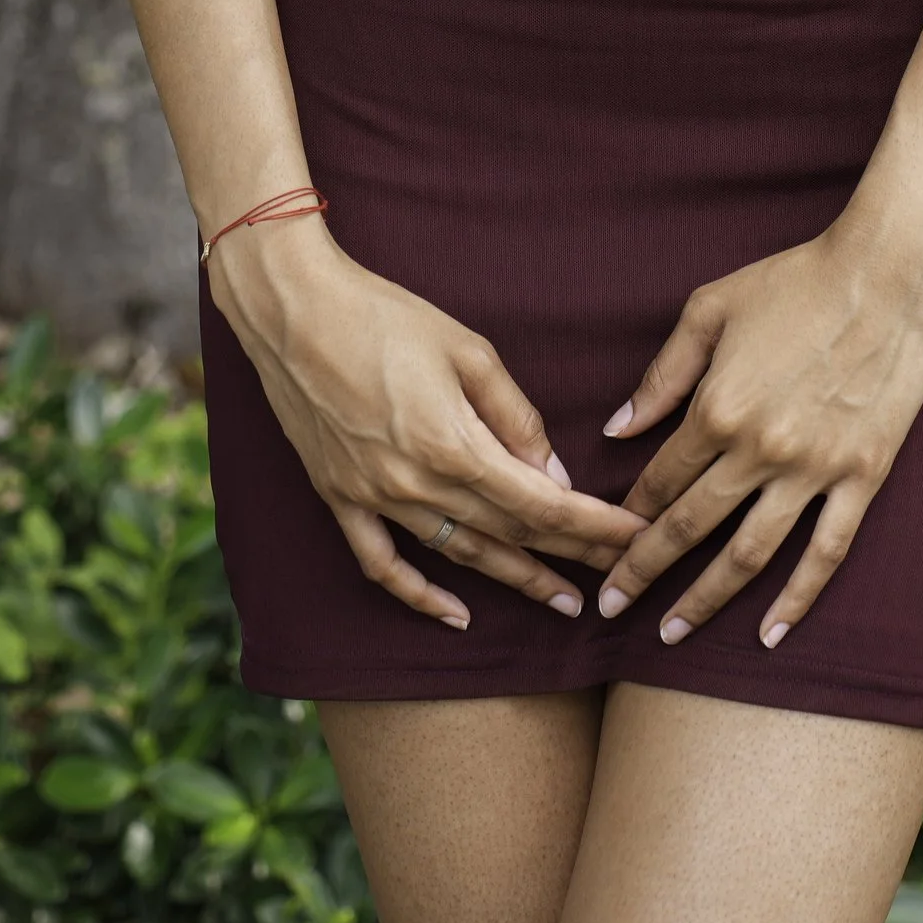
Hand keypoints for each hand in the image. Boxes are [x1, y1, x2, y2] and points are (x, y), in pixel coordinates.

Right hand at [213, 224, 640, 633]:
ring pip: (458, 553)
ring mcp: (372, 497)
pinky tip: (455, 612)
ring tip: (559, 600)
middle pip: (509, 532)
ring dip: (512, 578)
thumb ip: (516, 416)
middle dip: (568, 555)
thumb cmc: (384, 315)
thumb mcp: (467, 349)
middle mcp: (414, 484)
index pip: (541, 503)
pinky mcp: (339, 497)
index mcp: (453, 444)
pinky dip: (419, 595)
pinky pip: (381, 563)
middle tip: (616, 575)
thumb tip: (555, 475)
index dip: (591, 526)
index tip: (631, 538)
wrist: (291, 309)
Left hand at [593, 221, 922, 649]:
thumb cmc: (795, 280)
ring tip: (670, 636)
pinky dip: (797, 599)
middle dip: (642, 573)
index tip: (603, 545)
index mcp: (717, 408)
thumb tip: (616, 429)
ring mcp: (813, 470)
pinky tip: (770, 633)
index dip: (628, 517)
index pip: (660, 479)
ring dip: (704, 600)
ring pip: (748, 555)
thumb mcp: (711, 309)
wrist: (888, 274)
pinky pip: (826, 552)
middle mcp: (759, 450)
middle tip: (609, 611)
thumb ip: (663, 375)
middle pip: (688, 527)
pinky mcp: (861, 478)